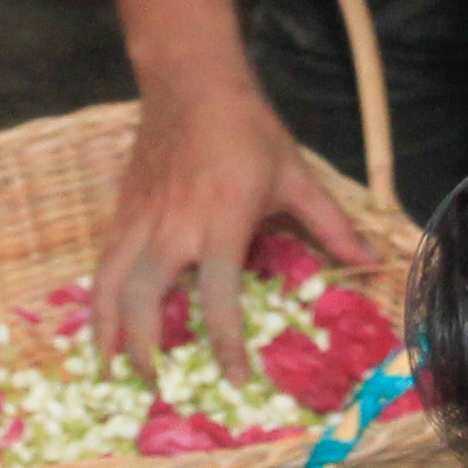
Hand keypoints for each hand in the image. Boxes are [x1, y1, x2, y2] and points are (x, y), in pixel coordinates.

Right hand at [93, 78, 371, 375]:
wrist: (190, 82)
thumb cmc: (248, 130)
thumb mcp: (296, 175)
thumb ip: (331, 224)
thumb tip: (372, 260)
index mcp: (220, 222)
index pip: (218, 295)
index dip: (225, 342)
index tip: (234, 379)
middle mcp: (173, 228)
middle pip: (146, 299)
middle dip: (146, 348)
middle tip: (156, 386)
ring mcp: (140, 220)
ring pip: (111, 285)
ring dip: (108, 331)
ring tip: (109, 371)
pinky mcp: (121, 212)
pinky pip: (102, 264)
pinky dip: (96, 300)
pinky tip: (98, 324)